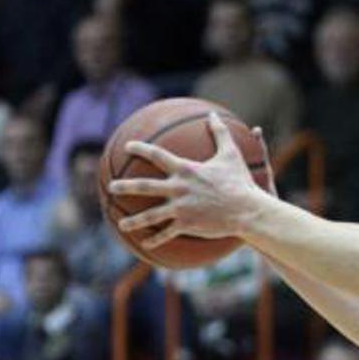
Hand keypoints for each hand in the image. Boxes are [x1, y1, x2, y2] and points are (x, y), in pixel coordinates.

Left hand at [113, 112, 264, 249]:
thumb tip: (213, 114)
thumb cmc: (240, 181)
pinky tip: (145, 245)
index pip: (157, 155)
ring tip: (121, 224)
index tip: (128, 147)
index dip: (140, 149)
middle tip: (111, 188)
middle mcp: (178, 188)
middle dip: (125, 187)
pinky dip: (155, 240)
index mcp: (185, 170)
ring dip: (134, 221)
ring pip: (151, 215)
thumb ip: (220, 133)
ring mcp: (181, 208)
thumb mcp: (231, 154)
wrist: (247, 209)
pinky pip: (167, 233)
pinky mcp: (187, 224)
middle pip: (145, 186)